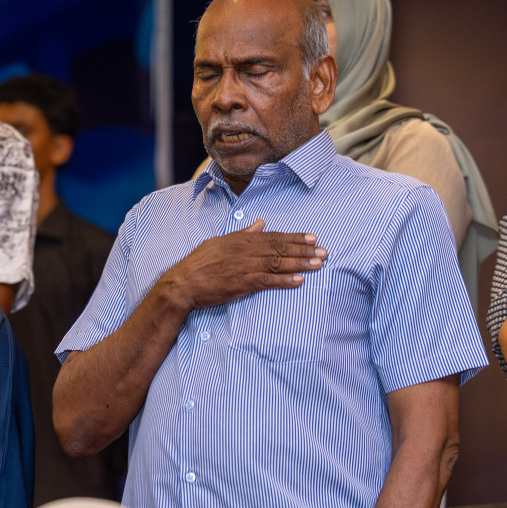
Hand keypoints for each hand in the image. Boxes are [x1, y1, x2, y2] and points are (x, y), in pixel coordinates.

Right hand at [158, 220, 324, 311]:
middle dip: (303, 250)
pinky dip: (283, 281)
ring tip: (318, 265)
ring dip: (299, 263)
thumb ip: (242, 234)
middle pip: (279, 248)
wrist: (182, 284)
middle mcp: (243, 251)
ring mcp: (242, 267)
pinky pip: (266, 281)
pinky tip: (298, 281)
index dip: (294, 237)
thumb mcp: (219, 243)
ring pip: (276, 263)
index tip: (312, 238)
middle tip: (324, 252)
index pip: (272, 237)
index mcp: (239, 240)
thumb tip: (260, 223)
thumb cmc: (198, 264)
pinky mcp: (240, 283)